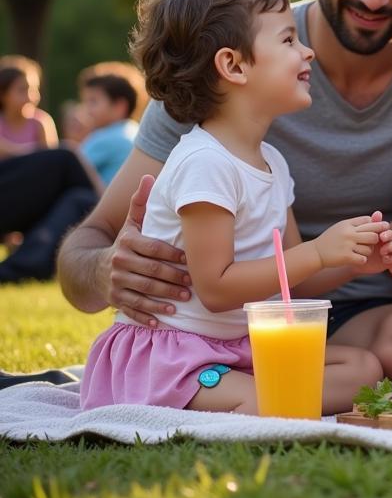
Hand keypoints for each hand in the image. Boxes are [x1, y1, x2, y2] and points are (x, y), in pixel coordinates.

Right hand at [107, 175, 192, 326]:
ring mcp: (115, 283)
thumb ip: (141, 203)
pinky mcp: (114, 300)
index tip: (189, 260)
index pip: (151, 248)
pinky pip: (130, 309)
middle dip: (172, 279)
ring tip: (183, 301)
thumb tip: (149, 176)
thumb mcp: (131, 223)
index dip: (170, 254)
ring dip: (163, 298)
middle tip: (192, 284)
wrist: (92, 269)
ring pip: (142, 292)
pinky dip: (145, 317)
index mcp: (126, 243)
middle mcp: (118, 263)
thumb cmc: (125, 243)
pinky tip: (161, 322)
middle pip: (149, 272)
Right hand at [314, 212, 389, 268]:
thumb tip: (375, 219)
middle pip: (374, 235)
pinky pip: (363, 259)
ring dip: (367, 252)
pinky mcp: (345, 257)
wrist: (316, 252)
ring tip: (360, 251)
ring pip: (369, 249)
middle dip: (375, 240)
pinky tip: (357, 259)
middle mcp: (348, 233)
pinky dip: (362, 260)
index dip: (374, 226)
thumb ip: (357, 223)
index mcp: (348, 224)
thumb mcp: (342, 226)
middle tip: (369, 243)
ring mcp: (347, 245)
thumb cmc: (332, 238)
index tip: (371, 231)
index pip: (369, 220)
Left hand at [361, 216, 391, 278]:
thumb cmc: (358, 243)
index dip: (388, 235)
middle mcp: (389, 245)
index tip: (382, 237)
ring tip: (385, 259)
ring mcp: (390, 255)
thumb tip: (378, 212)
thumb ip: (372, 224)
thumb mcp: (363, 234)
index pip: (391, 233)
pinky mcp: (389, 265)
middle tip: (383, 250)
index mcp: (384, 236)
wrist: (353, 258)